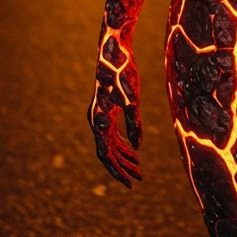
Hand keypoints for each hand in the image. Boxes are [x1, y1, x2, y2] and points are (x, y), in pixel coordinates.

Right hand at [88, 30, 142, 187]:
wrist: (114, 53)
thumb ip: (134, 125)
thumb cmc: (123, 74)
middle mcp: (96, 121)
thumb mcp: (132, 101)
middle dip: (122, 167)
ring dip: (123, 156)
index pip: (106, 156)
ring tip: (138, 167)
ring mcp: (100, 115)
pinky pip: (112, 134)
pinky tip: (133, 150)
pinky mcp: (106, 109)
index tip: (130, 183)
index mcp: (99, 122)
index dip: (117, 171)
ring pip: (110, 144)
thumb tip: (137, 148)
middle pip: (108, 153)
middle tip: (139, 178)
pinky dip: (122, 143)